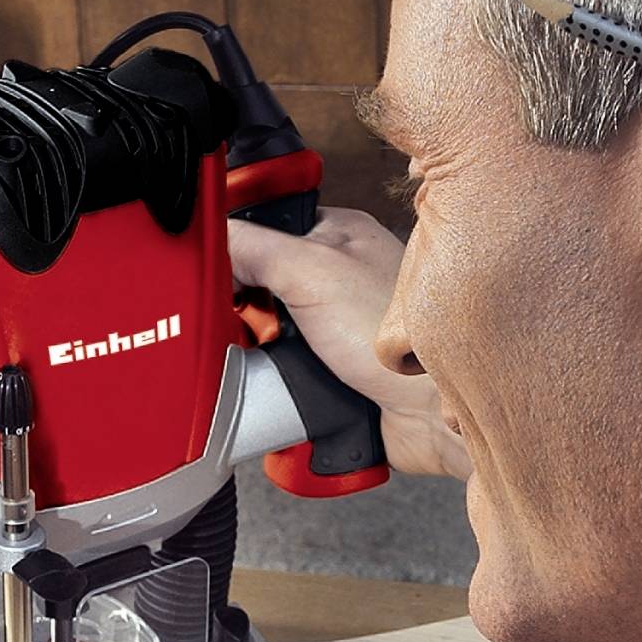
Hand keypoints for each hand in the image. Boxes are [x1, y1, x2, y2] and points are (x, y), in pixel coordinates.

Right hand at [227, 209, 470, 479]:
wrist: (433, 413)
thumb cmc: (393, 334)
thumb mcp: (311, 272)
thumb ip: (254, 247)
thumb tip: (208, 240)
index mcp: (338, 236)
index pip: (264, 228)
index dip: (233, 251)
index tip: (212, 275)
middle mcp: (338, 279)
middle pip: (259, 287)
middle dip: (243, 312)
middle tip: (240, 325)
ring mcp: (336, 329)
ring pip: (268, 337)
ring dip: (257, 355)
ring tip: (262, 361)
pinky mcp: (335, 374)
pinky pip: (285, 377)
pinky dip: (276, 387)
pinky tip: (281, 388)